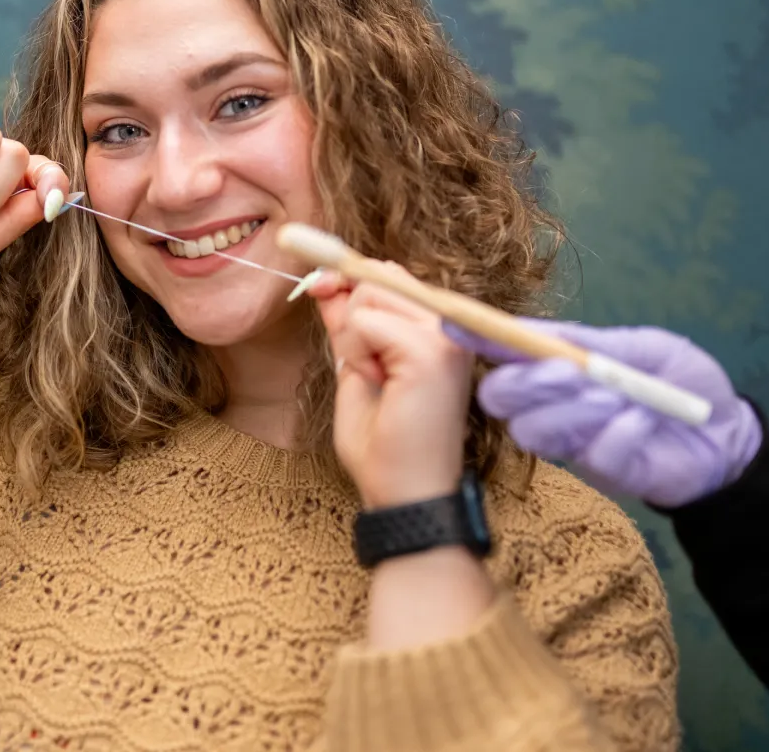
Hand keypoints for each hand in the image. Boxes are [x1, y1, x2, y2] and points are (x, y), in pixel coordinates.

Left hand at [311, 268, 473, 507]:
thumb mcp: (355, 368)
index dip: (349, 280)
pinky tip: (379, 383)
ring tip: (377, 380)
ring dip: (353, 339)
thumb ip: (347, 326)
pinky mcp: (430, 351)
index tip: (318, 289)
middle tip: (365, 367)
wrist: (405, 494)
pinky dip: (356, 352)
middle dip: (351, 314)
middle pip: (379, 276)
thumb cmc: (384, 445)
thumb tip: (326, 283)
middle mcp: (450, 326)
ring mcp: (445, 335)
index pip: (390, 276)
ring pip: (370, 293)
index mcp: (439, 330)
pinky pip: (366, 321)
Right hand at [447, 319, 762, 506]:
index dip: (477, 339)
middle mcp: (552, 405)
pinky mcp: (601, 471)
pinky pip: (589, 453)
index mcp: (557, 366)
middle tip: (568, 372)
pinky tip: (643, 423)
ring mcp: (572, 441)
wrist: (727, 431)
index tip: (453, 325)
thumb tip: (533, 332)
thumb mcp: (641, 346)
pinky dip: (618, 431)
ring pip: (533, 430)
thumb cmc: (682, 380)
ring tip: (616, 397)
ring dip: (571, 407)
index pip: (504, 353)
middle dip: (526, 382)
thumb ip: (589, 342)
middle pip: (500, 399)